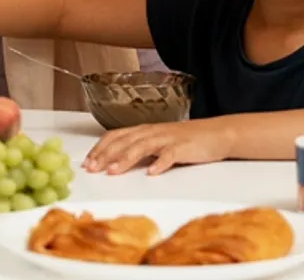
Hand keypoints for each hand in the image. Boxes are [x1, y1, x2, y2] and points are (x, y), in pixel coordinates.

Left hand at [82, 118, 233, 175]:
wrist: (216, 134)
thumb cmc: (186, 140)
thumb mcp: (158, 143)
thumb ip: (139, 150)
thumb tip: (115, 162)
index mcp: (144, 130)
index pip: (115, 136)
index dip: (100, 148)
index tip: (87, 162)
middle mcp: (152, 131)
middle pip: (124, 141)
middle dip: (105, 155)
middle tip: (92, 168)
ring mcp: (167, 138)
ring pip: (142, 146)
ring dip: (125, 159)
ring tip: (113, 171)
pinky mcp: (183, 147)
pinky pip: (169, 155)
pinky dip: (159, 163)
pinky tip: (151, 173)